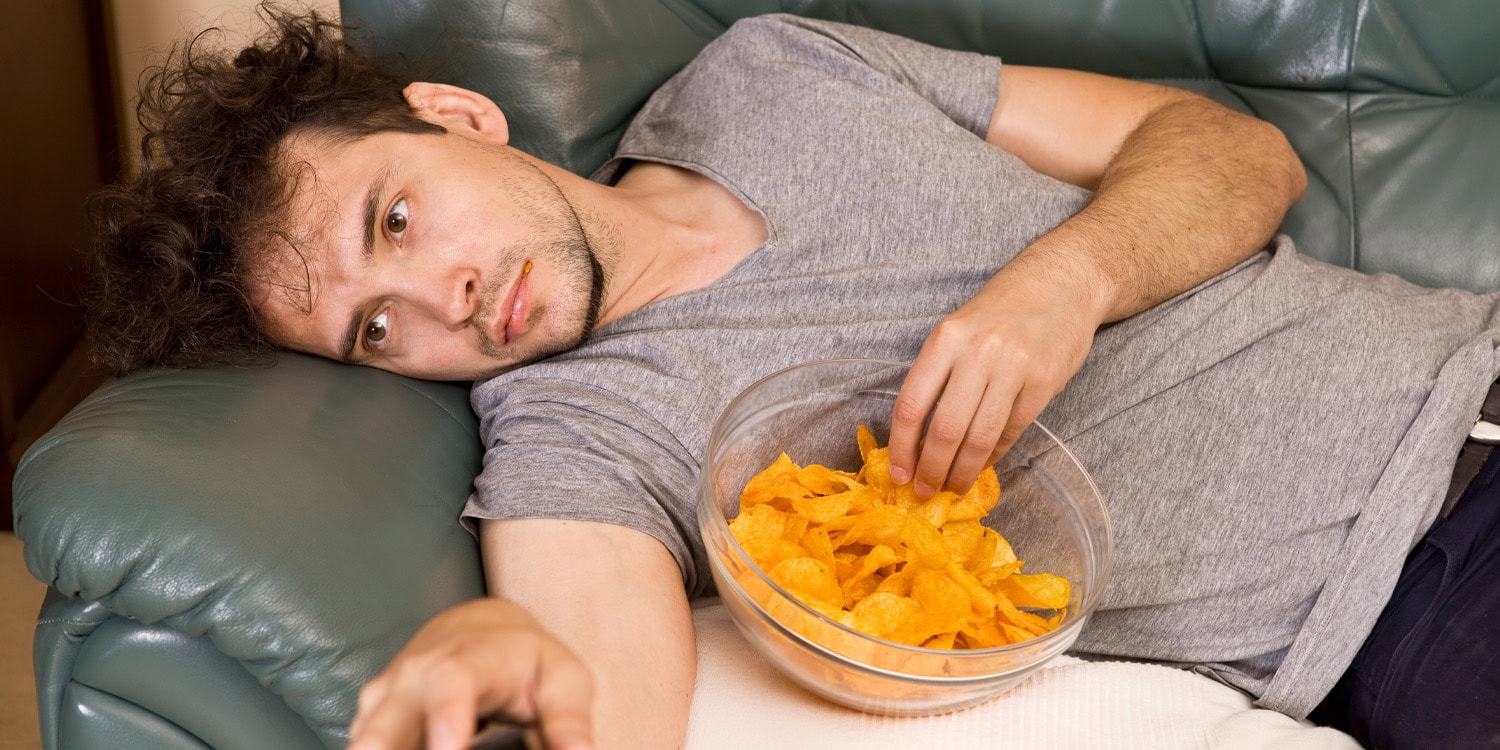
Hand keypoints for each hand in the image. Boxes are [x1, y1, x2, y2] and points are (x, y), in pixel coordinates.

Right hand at [348, 598, 593, 749]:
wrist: (478, 631)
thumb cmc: (527, 662)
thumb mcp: (562, 681)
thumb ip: (568, 722)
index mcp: (468, 662)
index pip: (451, 684)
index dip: (446, 718)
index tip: (448, 748)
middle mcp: (415, 677)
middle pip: (385, 723)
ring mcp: (384, 698)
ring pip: (366, 742)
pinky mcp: (368, 719)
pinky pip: (366, 748)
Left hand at [888, 259, 1101, 497]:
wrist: (1062, 281)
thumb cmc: (1002, 309)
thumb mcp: (958, 330)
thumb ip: (939, 374)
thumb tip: (918, 437)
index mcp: (945, 339)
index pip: (912, 405)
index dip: (901, 447)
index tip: (898, 474)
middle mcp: (977, 353)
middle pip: (945, 429)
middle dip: (932, 469)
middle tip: (927, 491)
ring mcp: (1014, 368)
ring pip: (980, 437)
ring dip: (963, 471)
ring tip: (954, 487)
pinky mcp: (1045, 382)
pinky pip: (1012, 431)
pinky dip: (994, 455)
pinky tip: (983, 465)